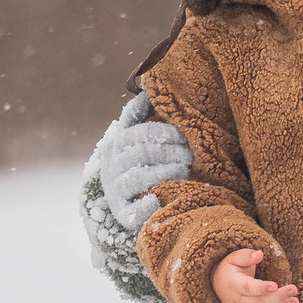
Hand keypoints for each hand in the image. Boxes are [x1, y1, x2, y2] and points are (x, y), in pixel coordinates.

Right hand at [98, 92, 193, 231]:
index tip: (183, 135)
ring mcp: (116, 191)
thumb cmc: (135, 163)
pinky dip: (145, 206)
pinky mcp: (123, 213)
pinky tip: (158, 201)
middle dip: (169, 152)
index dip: (163, 132)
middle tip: (190, 154)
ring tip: (183, 170)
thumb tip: (145, 89)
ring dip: (163, 172)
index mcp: (116, 145)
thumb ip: (136, 115)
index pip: (139, 133)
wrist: (123, 201)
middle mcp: (112, 167)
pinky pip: (131, 211)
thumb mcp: (132, 138)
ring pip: (137, 178)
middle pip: (140, 154)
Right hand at [210, 247, 298, 302]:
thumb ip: (246, 255)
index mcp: (233, 284)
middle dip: (278, 298)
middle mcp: (237, 301)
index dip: (261, 288)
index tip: (275, 285)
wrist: (217, 286)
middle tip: (294, 290)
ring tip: (295, 301)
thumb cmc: (230, 269)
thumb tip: (260, 254)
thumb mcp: (234, 258)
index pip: (248, 288)